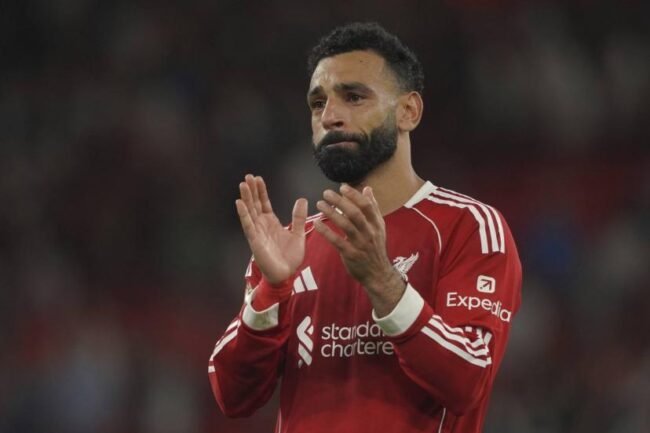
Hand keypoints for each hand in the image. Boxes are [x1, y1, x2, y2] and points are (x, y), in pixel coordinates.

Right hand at [236, 174, 307, 284]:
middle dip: (251, 190)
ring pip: (249, 211)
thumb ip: (298, 217)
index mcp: (271, 222)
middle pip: (255, 204)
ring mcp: (257, 232)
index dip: (261, 191)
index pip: (264, 203)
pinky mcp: (254, 240)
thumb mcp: (298, 234)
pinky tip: (239, 202)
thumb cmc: (290, 257)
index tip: (258, 178)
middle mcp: (262, 225)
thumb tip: (302, 199)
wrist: (286, 274)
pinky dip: (243, 214)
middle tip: (248, 176)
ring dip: (246, 198)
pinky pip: (248, 225)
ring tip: (243, 184)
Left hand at [313, 185, 404, 315]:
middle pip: (355, 213)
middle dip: (340, 201)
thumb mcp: (378, 227)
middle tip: (326, 193)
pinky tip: (317, 224)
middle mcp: (369, 232)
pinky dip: (326, 232)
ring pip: (345, 225)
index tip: (342, 187)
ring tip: (320, 205)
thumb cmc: (375, 247)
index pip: (366, 206)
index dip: (354, 195)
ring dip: (331, 213)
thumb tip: (367, 188)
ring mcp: (360, 244)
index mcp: (376, 224)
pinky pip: (337, 241)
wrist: (378, 273)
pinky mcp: (351, 254)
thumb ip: (372, 207)